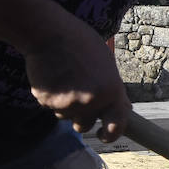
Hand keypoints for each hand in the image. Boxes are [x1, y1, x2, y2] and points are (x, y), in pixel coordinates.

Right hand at [24, 20, 130, 141]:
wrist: (48, 33)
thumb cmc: (80, 43)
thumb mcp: (106, 63)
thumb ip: (113, 87)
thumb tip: (121, 107)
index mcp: (111, 91)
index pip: (116, 125)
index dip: (110, 134)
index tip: (104, 135)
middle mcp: (91, 101)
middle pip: (85, 126)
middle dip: (82, 118)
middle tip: (77, 99)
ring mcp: (67, 103)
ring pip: (66, 117)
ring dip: (65, 107)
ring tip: (64, 81)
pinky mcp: (47, 101)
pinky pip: (50, 107)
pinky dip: (51, 97)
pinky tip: (53, 77)